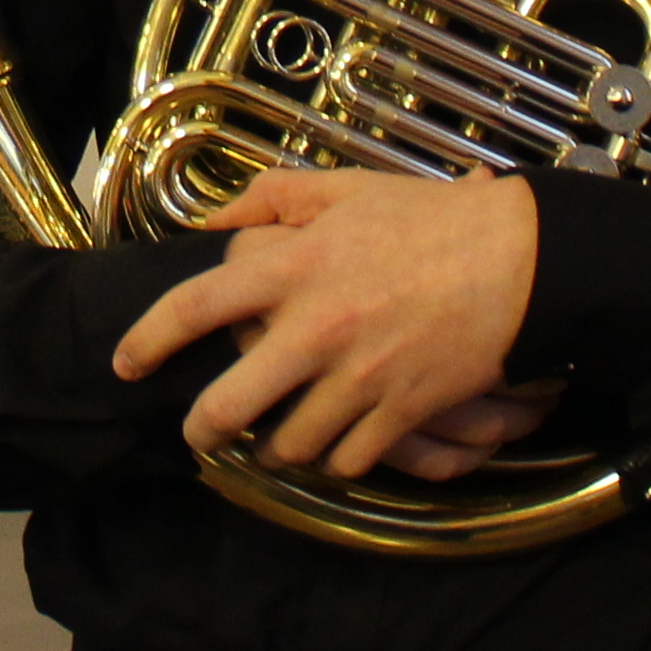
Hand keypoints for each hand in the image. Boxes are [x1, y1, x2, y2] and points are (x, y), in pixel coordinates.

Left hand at [108, 169, 537, 477]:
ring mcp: (357, 380)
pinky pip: (347, 461)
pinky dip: (337, 458)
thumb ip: (273, 199)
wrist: (523, 263)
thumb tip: (217, 222)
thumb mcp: (346, 189)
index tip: (127, 363)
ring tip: (281, 433)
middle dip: (203, 427)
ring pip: (289, 444)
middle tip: (201, 431)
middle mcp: (314, 330)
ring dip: (279, 444)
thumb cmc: (432, 220)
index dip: (148, 339)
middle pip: (227, 406)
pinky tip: (340, 439)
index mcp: (293, 268)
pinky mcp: (399, 414)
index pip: (194, 307)